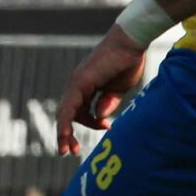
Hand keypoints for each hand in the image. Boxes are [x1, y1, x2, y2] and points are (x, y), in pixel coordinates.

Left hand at [56, 24, 151, 152]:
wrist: (131, 44)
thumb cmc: (127, 63)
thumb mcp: (117, 91)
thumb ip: (107, 104)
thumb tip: (99, 118)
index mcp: (85, 87)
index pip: (77, 111)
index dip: (86, 124)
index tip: (102, 131)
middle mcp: (76, 85)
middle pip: (66, 114)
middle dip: (68, 134)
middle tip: (71, 151)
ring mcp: (76, 83)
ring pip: (64, 113)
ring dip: (65, 133)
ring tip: (69, 149)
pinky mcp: (79, 83)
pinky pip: (69, 107)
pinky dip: (66, 123)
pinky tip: (67, 135)